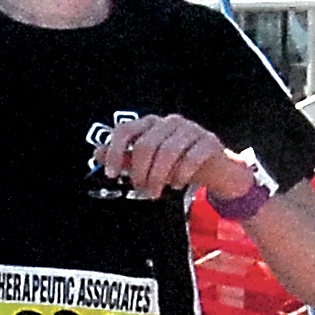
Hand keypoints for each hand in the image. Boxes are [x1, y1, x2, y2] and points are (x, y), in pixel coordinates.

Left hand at [100, 114, 254, 202]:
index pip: (126, 130)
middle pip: (147, 144)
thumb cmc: (178, 164)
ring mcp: (191, 130)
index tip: (110, 173)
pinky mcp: (209, 141)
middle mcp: (170, 122)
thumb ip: (125, 158)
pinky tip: (177, 185)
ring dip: (158, 177)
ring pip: (168, 151)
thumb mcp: (148, 163)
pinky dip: (181, 174)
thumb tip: (97, 153)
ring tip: (155, 192)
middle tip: (140, 189)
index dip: (114, 151)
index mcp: (152, 124)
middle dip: (140, 171)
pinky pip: (192, 157)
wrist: (217, 169)